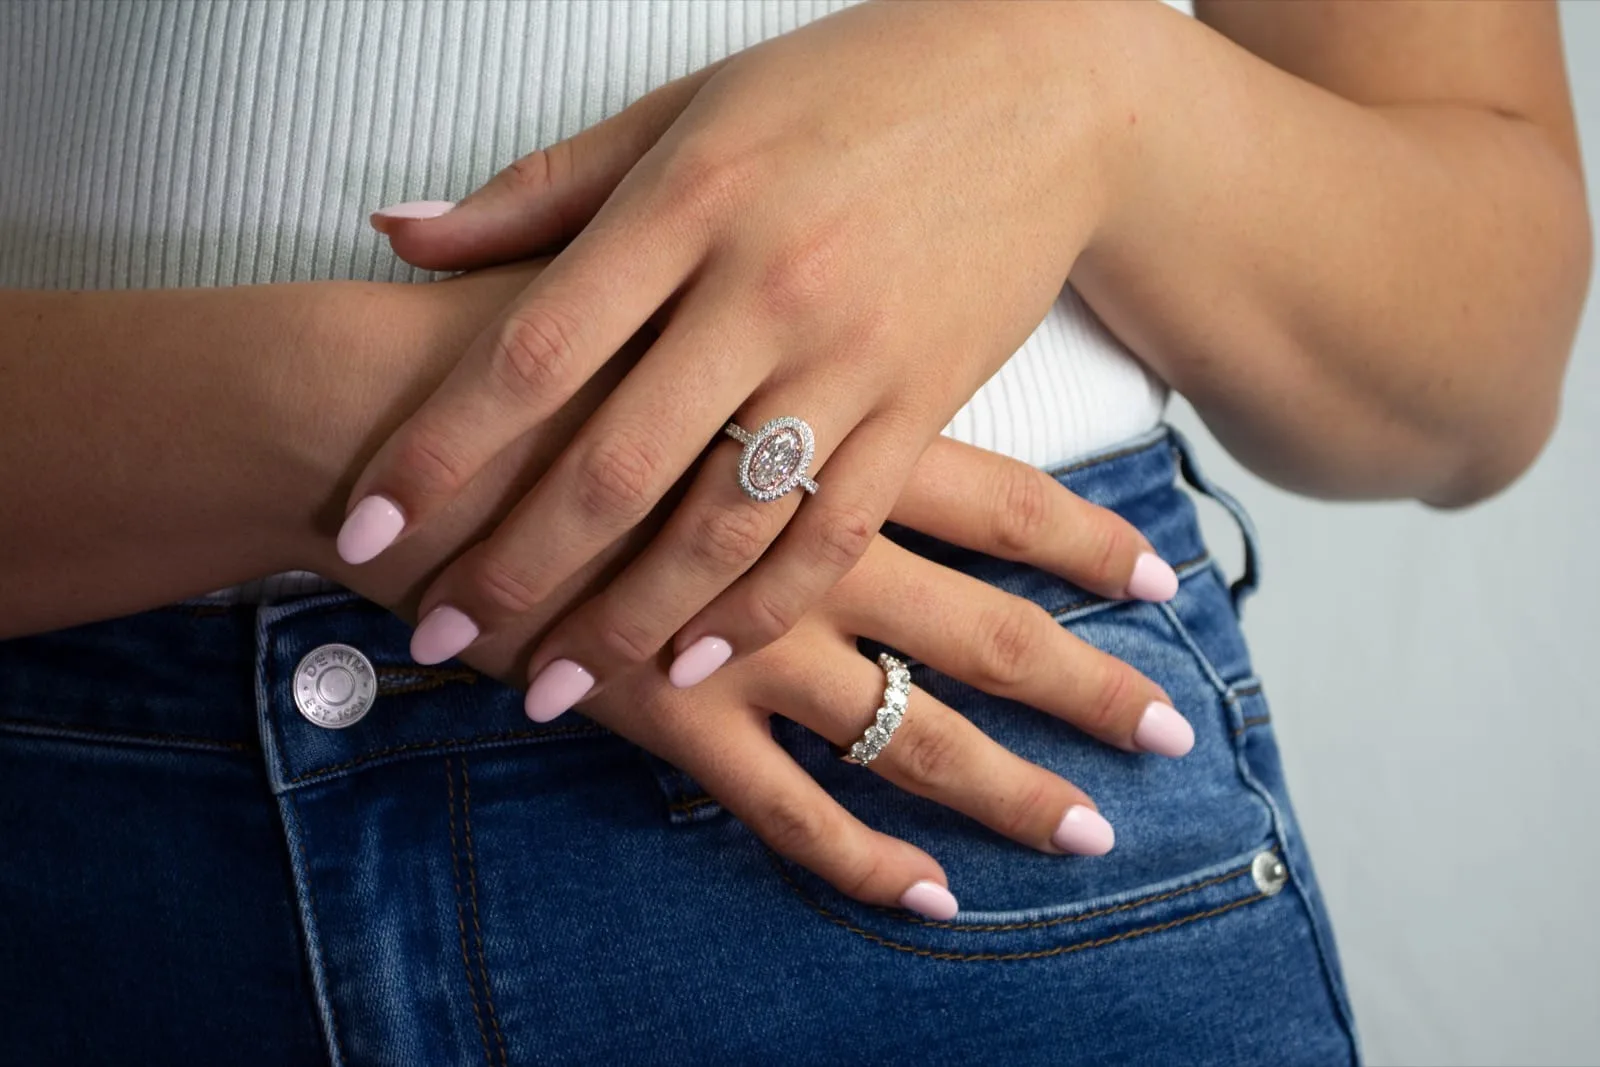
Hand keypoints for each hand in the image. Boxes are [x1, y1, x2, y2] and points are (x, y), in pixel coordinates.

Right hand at [310, 259, 1188, 918]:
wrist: (410, 429)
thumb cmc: (547, 357)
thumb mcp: (689, 329)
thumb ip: (774, 350)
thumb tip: (854, 361)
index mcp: (826, 447)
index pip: (1000, 502)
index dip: (1085, 546)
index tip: (1162, 581)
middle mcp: (810, 553)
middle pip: (985, 633)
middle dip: (1088, 687)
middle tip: (1177, 730)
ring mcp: (744, 644)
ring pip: (910, 732)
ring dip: (1008, 788)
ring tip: (1093, 834)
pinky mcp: (666, 715)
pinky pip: (783, 806)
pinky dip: (856, 857)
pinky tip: (928, 896)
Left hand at [339, 1, 1133, 719]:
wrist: (1044, 91)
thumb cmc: (849, 87)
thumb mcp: (689, 110)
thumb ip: (544, 190)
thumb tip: (400, 234)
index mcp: (687, 203)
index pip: (534, 351)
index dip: (440, 451)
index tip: (369, 527)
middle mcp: (764, 289)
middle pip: (618, 462)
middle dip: (517, 567)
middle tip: (442, 634)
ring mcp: (852, 356)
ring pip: (724, 523)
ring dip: (630, 622)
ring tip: (553, 687)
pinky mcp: (925, 404)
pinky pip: (836, 531)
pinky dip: (762, 609)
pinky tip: (696, 663)